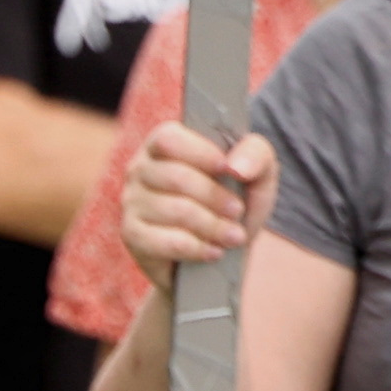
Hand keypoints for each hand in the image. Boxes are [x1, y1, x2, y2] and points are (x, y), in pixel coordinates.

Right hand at [120, 123, 269, 279]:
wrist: (224, 251)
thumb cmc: (237, 201)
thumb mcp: (258, 173)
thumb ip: (256, 154)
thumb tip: (234, 167)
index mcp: (164, 142)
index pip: (169, 139)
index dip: (201, 153)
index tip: (228, 170)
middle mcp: (141, 168)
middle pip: (176, 177)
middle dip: (216, 197)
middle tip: (238, 211)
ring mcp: (132, 202)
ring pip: (175, 210)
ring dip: (213, 226)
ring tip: (235, 236)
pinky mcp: (132, 235)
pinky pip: (166, 241)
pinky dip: (198, 248)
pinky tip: (215, 251)